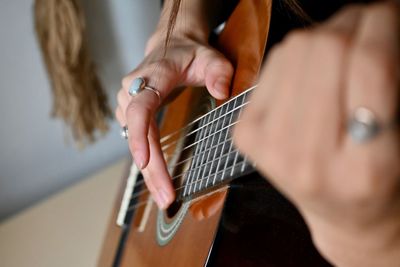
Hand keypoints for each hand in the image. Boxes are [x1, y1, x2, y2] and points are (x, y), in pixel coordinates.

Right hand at [116, 31, 233, 208]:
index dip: (140, 135)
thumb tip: (223, 93)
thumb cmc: (190, 54)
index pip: (140, 106)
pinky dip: (147, 162)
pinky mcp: (131, 113)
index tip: (143, 161)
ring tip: (164, 197)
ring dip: (148, 171)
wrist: (170, 46)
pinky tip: (157, 181)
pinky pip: (137, 141)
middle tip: (166, 198)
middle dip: (150, 168)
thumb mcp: (210, 56)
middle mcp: (132, 90)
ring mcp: (128, 103)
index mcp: (152, 76)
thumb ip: (219, 71)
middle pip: (137, 134)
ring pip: (135, 142)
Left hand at [233, 2, 399, 265]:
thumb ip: (389, 78)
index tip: (391, 12)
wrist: (339, 212)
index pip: (370, 66)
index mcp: (363, 169)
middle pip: (326, 51)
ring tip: (344, 47)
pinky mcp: (246, 134)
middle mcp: (307, 160)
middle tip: (370, 24)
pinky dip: (299, 53)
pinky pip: (274, 65)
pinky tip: (314, 67)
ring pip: (296, 50)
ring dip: (326, 33)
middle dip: (354, 23)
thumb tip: (377, 19)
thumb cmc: (380, 178)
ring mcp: (268, 147)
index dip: (383, 24)